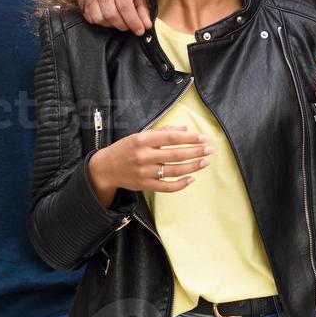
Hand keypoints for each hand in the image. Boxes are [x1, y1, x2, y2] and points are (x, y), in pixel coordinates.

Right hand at [76, 0, 150, 34]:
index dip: (133, 20)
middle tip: (129, 25)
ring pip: (99, 17)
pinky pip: (90, 17)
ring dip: (111, 24)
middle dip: (122, 24)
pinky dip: (100, 21)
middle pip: (111, 13)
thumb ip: (142, 7)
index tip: (140, 30)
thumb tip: (146, 25)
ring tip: (119, 19)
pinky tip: (107, 16)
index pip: (124, 4)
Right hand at [87, 126, 211, 204]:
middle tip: (210, 150)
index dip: (190, 138)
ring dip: (192, 167)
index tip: (203, 138)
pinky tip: (191, 178)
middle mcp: (144, 156)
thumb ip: (163, 131)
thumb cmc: (125, 148)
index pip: (171, 138)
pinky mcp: (145, 185)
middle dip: (196, 152)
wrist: (105, 168)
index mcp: (143, 140)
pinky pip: (166, 187)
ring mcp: (145, 172)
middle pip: (176, 154)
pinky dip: (180, 184)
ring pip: (174, 171)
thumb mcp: (140, 135)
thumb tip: (185, 129)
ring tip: (205, 162)